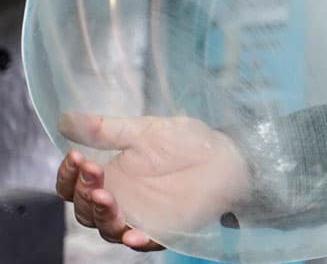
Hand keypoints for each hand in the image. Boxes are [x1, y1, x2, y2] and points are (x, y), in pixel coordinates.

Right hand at [54, 112, 252, 249]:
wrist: (224, 154)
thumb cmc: (184, 142)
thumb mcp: (144, 131)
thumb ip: (108, 130)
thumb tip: (66, 120)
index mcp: (109, 177)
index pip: (72, 185)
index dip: (68, 174)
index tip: (77, 156)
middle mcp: (118, 201)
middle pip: (84, 208)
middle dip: (83, 190)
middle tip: (94, 170)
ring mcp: (138, 217)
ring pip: (106, 227)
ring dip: (101, 214)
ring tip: (105, 195)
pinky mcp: (162, 230)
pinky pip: (144, 242)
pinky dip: (135, 240)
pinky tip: (131, 234)